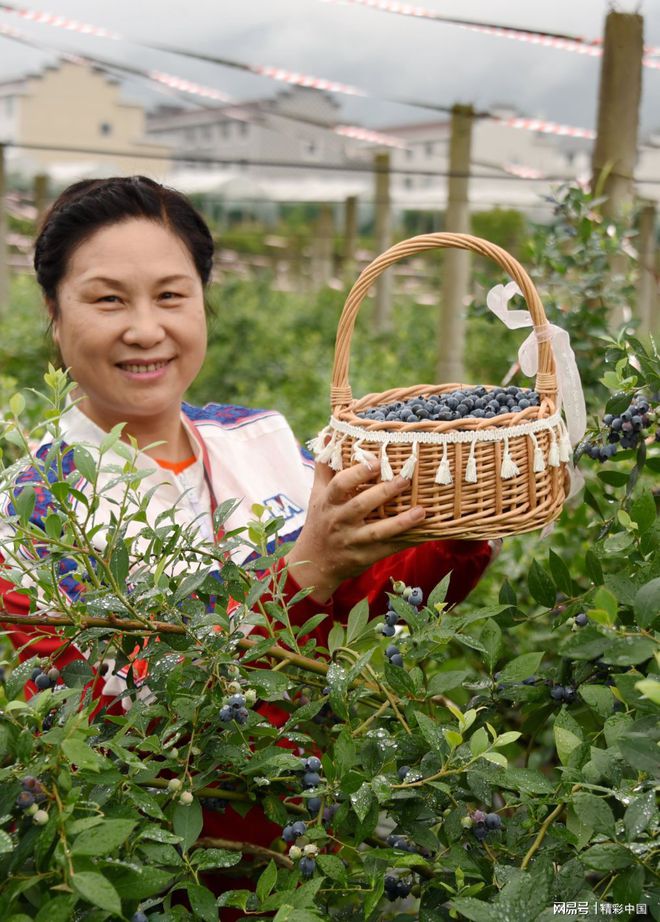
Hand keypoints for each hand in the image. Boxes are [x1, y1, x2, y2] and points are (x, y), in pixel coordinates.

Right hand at [286, 455, 425, 602]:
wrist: (313, 563)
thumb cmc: (319, 522)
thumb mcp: (317, 494)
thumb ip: (325, 466)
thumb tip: (330, 433)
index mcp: (328, 503)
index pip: (340, 485)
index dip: (358, 473)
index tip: (377, 462)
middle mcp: (339, 521)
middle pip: (361, 505)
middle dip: (383, 493)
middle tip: (405, 479)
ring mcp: (352, 541)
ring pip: (378, 531)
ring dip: (401, 522)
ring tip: (421, 511)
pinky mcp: (364, 557)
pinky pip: (388, 548)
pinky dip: (407, 542)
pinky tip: (425, 534)